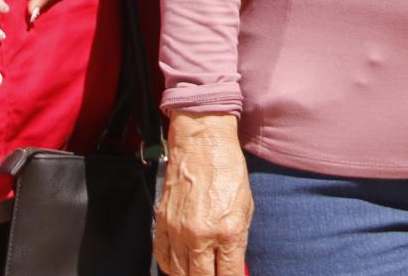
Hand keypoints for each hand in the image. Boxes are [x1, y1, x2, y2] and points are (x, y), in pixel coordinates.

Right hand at [156, 113, 252, 275]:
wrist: (202, 144)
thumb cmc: (228, 171)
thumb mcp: (245, 207)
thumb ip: (239, 241)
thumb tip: (234, 265)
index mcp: (228, 232)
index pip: (229, 275)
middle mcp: (201, 236)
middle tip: (215, 273)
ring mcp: (179, 231)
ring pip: (180, 274)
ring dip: (191, 275)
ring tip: (199, 270)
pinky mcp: (162, 223)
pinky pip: (162, 258)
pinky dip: (171, 267)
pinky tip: (180, 266)